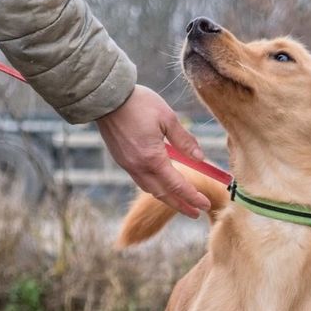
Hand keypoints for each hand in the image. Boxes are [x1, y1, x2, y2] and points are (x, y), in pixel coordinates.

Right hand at [96, 85, 210, 217]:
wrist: (105, 97)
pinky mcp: (122, 160)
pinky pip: (141, 181)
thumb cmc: (138, 103)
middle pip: (163, 194)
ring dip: (167, 198)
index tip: (206, 204)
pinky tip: (162, 185)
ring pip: (151, 189)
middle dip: (181, 205)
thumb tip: (200, 158)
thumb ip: (184, 141)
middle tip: (196, 213)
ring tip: (181, 202)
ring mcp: (128, 165)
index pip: (177, 185)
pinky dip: (155, 187)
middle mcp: (139, 167)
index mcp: (153, 158)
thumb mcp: (167, 118)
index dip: (193, 197)